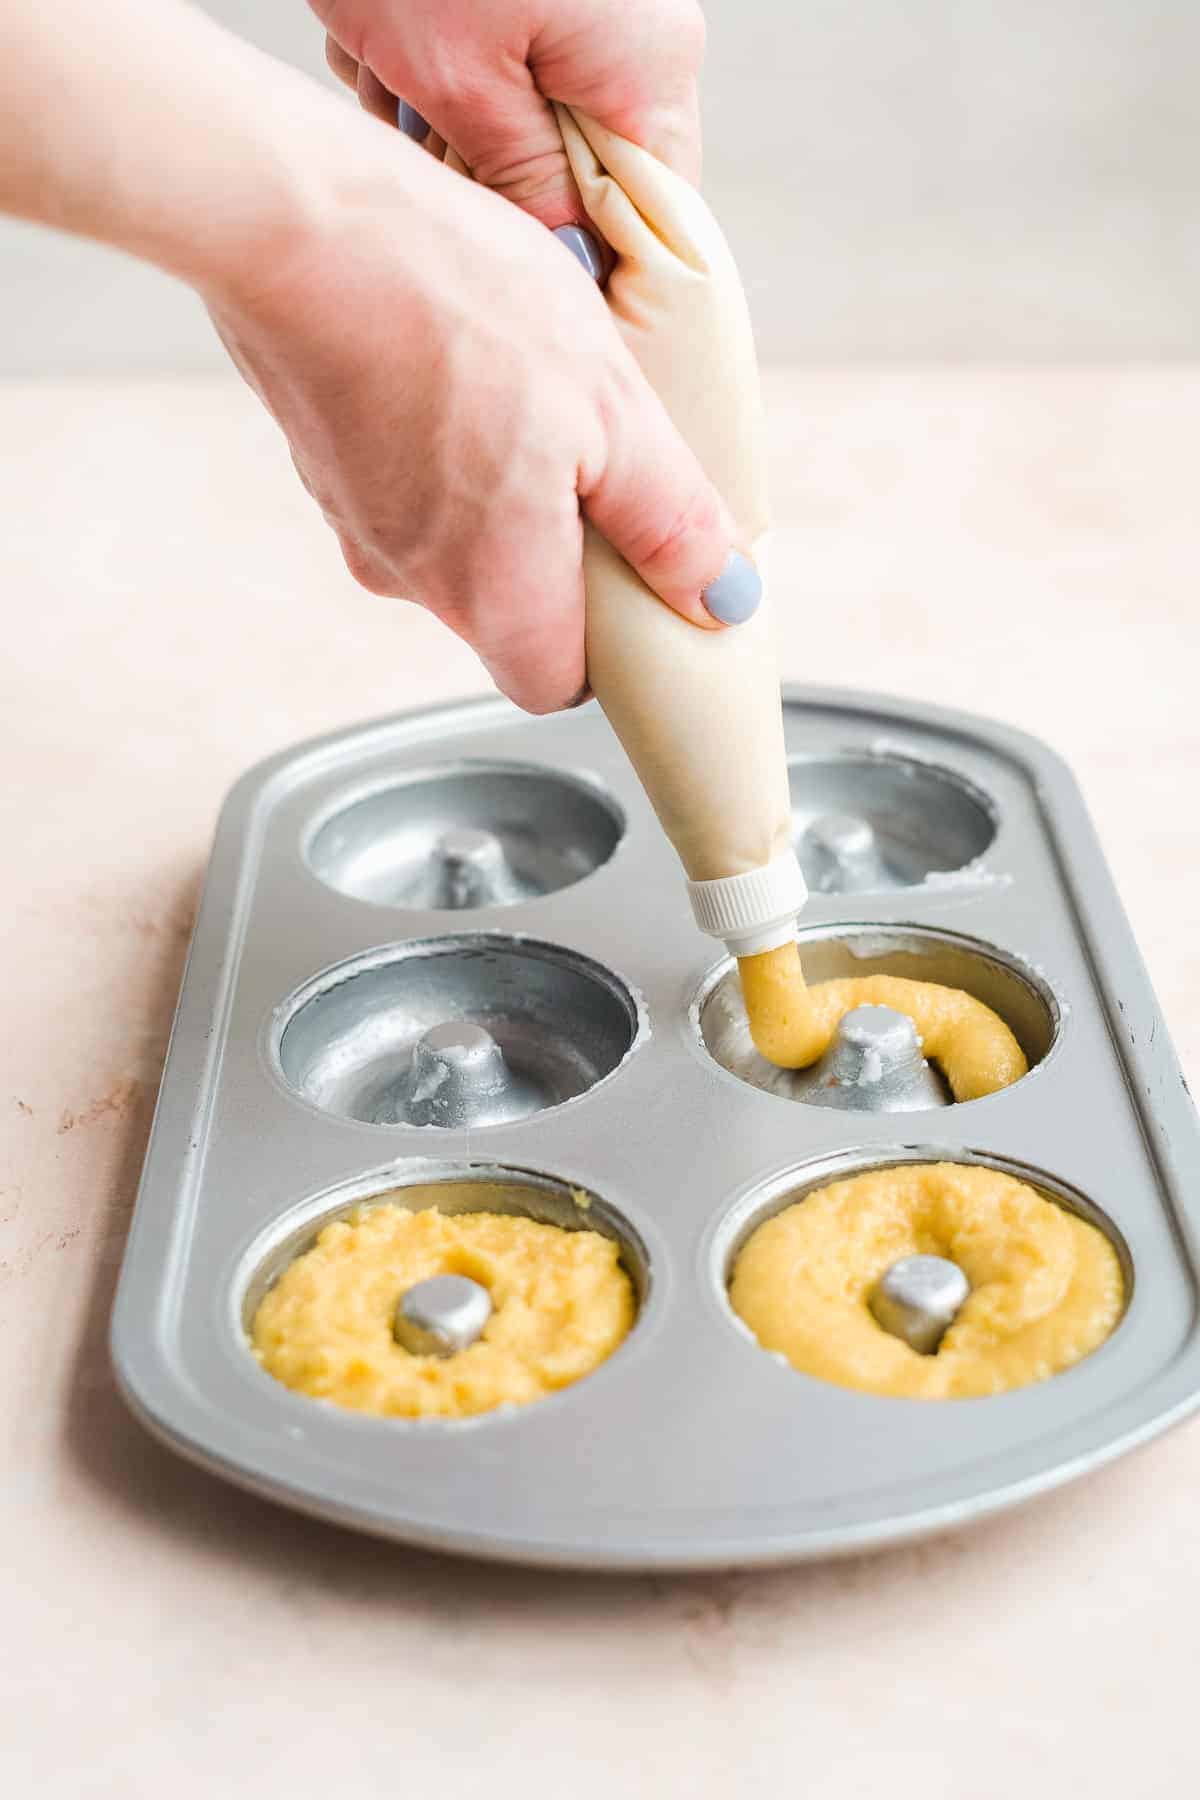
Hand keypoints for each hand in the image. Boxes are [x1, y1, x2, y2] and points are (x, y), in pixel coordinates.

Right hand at [206, 116, 741, 712]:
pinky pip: (402, 488)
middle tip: (592, 458)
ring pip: (452, 546)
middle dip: (556, 555)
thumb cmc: (458, 306)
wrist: (298, 221)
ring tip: (522, 390)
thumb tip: (718, 599)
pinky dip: (438, 447)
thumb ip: (669, 521)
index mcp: (494, 591)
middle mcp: (413, 580)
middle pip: (504, 614)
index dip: (602, 647)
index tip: (632, 582)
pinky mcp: (322, 464)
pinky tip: (458, 364)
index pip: (555, 684)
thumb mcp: (614, 411)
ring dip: (496, 492)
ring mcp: (357, 524)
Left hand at [313, 0, 704, 233]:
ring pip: (530, 121)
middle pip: (588, 170)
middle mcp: (642, 35)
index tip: (530, 280)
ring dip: (446, 122)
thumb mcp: (457, 83)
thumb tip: (569, 267)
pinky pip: (502, 68)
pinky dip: (433, 69)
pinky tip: (385, 42)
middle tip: (423, 143)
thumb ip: (522, 186)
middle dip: (497, 176)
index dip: (595, 260)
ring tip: (389, 75)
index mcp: (648, 65)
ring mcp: (598, 7)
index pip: (657, 213)